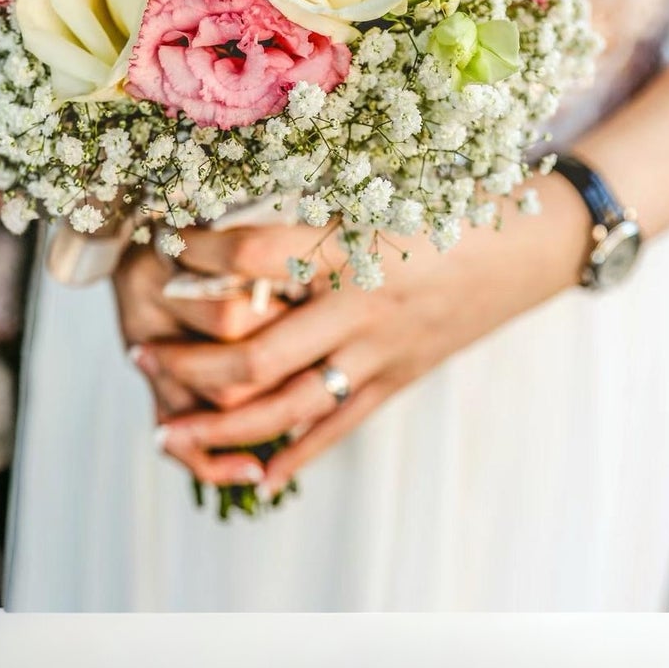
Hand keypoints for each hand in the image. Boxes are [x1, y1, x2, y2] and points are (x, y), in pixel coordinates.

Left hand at [139, 171, 589, 493]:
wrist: (530, 249)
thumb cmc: (445, 205)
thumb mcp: (375, 191)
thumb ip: (305, 211)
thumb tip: (224, 210)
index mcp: (352, 249)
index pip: (255, 255)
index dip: (200, 251)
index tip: (160, 241)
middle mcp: (361, 309)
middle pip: (259, 353)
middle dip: (190, 364)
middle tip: (138, 356)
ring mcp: (379, 355)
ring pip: (289, 407)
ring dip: (223, 424)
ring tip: (168, 432)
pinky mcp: (396, 382)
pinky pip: (336, 428)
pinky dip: (295, 454)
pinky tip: (255, 475)